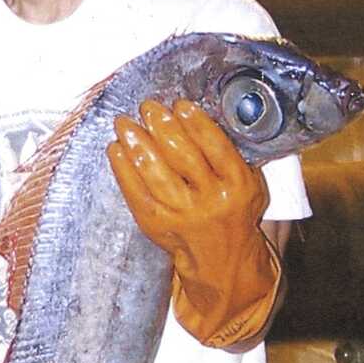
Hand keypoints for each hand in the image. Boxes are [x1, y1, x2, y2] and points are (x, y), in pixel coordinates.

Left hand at [106, 99, 281, 347]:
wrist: (223, 258)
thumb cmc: (233, 210)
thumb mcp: (248, 182)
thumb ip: (228, 153)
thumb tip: (193, 115)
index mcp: (237, 184)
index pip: (215, 146)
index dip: (195, 122)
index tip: (179, 104)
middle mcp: (210, 200)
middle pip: (181, 155)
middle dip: (161, 126)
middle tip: (147, 107)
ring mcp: (181, 214)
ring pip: (155, 172)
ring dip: (136, 143)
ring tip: (125, 123)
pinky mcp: (157, 224)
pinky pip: (135, 192)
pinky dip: (122, 169)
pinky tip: (115, 150)